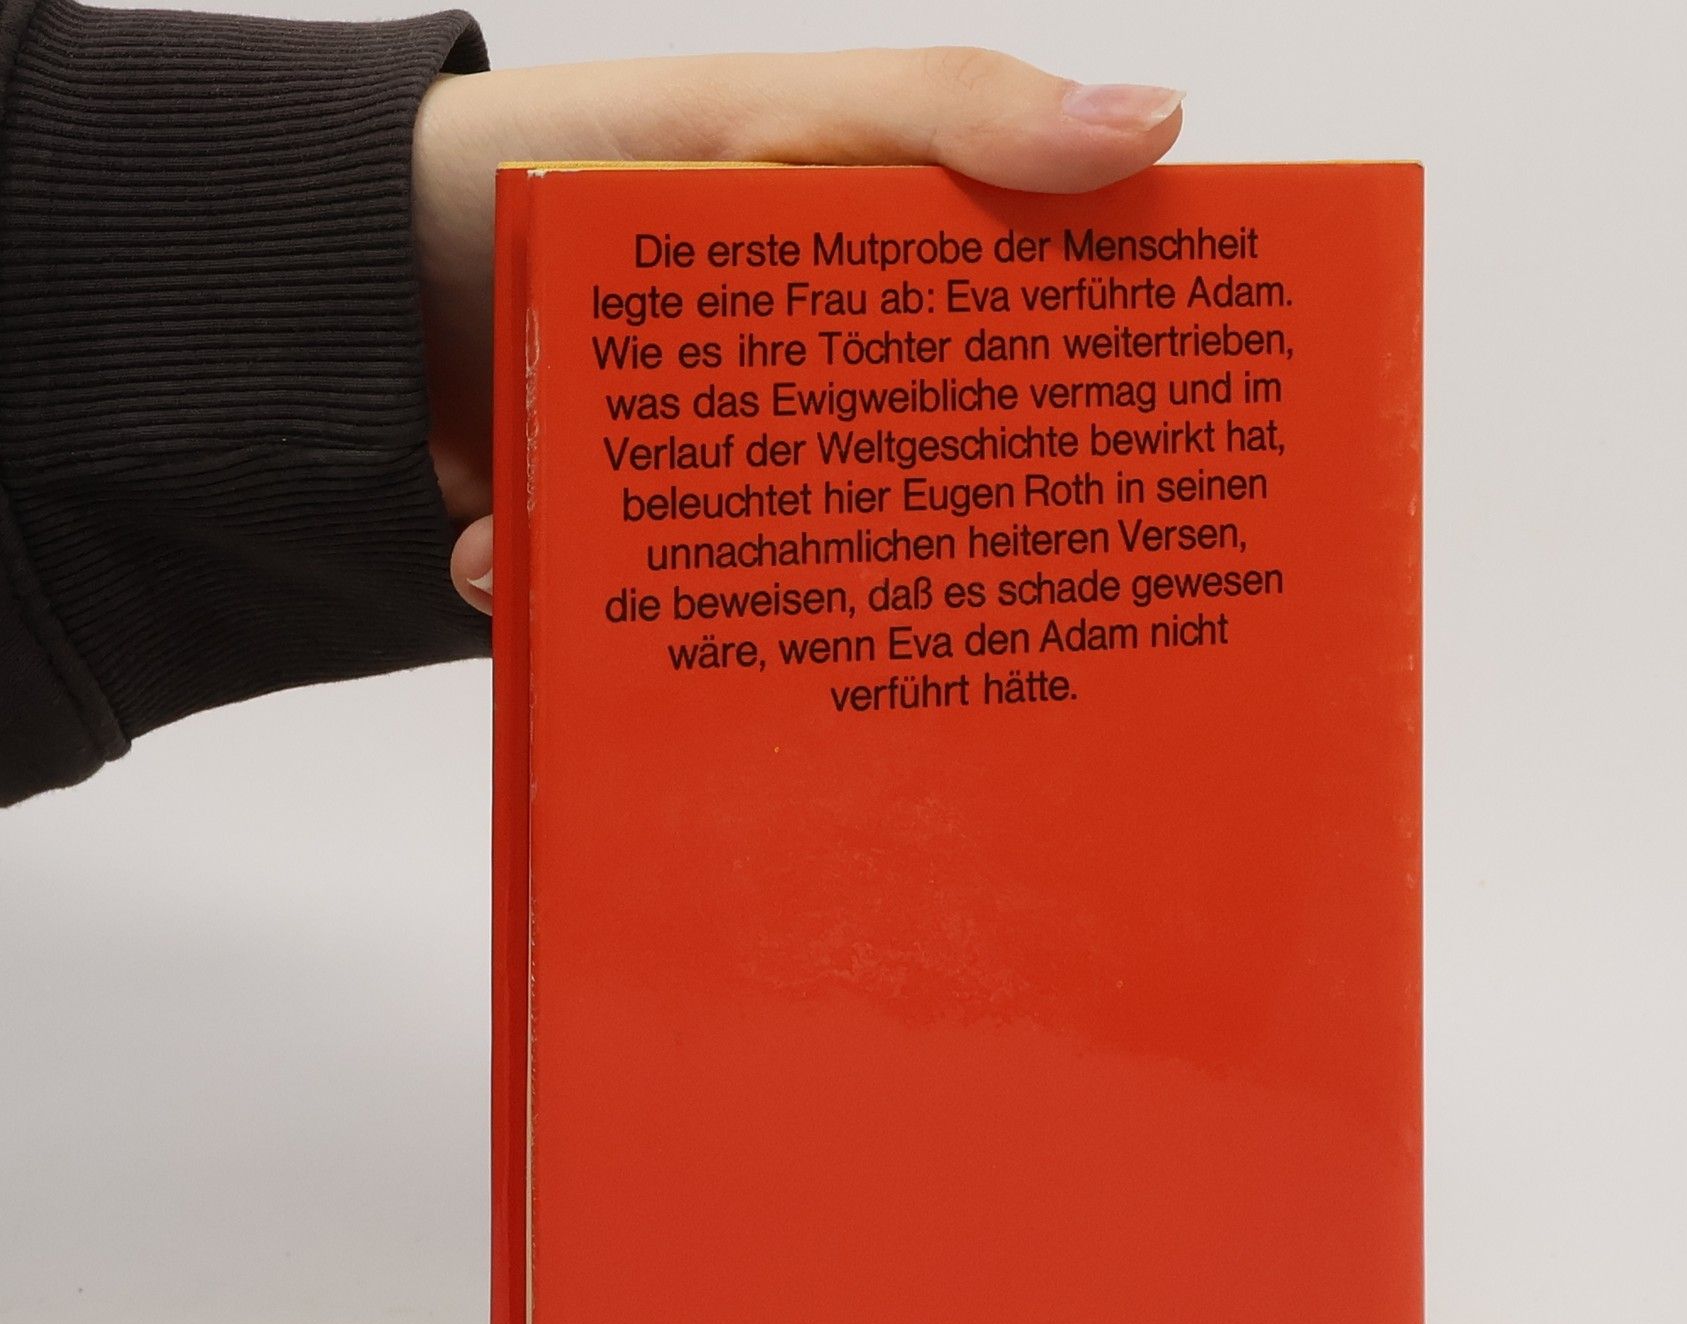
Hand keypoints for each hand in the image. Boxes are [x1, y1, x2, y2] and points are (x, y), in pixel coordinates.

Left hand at [409, 47, 1184, 611]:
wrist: (340, 271)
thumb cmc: (556, 163)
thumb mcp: (761, 107)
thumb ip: (946, 115)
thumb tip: (1152, 124)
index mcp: (875, 294)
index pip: (1020, 360)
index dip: (1092, 419)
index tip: (1148, 492)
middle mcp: (817, 408)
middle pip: (921, 505)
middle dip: (939, 569)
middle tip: (988, 633)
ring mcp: (726, 496)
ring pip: (802, 593)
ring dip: (774, 634)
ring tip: (771, 660)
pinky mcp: (635, 561)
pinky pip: (669, 631)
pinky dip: (623, 644)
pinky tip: (578, 622)